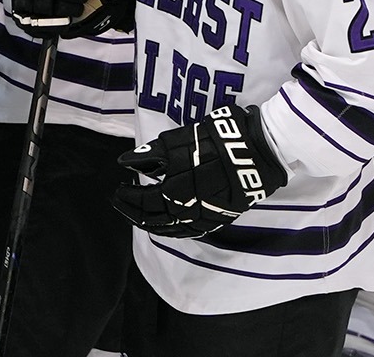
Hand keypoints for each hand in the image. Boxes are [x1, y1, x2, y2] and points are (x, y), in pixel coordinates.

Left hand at [112, 105, 287, 236]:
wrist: (257, 152)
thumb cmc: (215, 142)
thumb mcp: (178, 142)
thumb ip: (150, 155)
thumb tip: (125, 163)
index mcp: (172, 193)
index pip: (142, 202)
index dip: (126, 198)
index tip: (116, 190)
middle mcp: (186, 213)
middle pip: (153, 219)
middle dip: (133, 211)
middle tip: (121, 202)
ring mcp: (204, 219)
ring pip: (170, 230)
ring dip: (151, 223)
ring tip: (139, 214)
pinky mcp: (218, 219)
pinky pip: (188, 232)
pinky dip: (172, 230)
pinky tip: (167, 225)